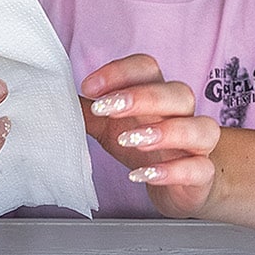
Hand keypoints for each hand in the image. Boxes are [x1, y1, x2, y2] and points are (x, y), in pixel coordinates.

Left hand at [80, 54, 220, 217]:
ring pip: (199, 127)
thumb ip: (88, 111)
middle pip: (176, 92)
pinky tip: (143, 175)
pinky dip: (173, 170)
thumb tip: (52, 96)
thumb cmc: (145, 147)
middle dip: (141, 97)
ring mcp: (197, 145)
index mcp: (158, 94)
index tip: (88, 87)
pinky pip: (199, 168)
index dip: (119, 72)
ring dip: (165, 131)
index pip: (147, 68)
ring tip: (130, 140)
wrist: (180, 186)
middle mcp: (183, 114)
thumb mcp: (110, 127)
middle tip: (105, 109)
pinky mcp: (203, 174)